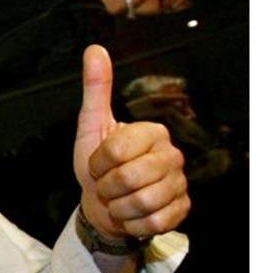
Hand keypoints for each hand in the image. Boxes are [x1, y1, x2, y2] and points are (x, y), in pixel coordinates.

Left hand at [73, 45, 190, 239]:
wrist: (103, 204)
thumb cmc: (97, 165)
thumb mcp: (91, 126)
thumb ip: (96, 89)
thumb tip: (95, 49)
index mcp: (152, 132)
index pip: (116, 150)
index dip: (98, 163)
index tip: (97, 164)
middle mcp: (172, 155)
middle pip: (129, 177)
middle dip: (106, 187)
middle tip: (106, 185)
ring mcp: (179, 184)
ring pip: (142, 202)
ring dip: (118, 207)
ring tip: (117, 199)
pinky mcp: (181, 210)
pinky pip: (154, 222)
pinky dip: (132, 223)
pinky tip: (130, 214)